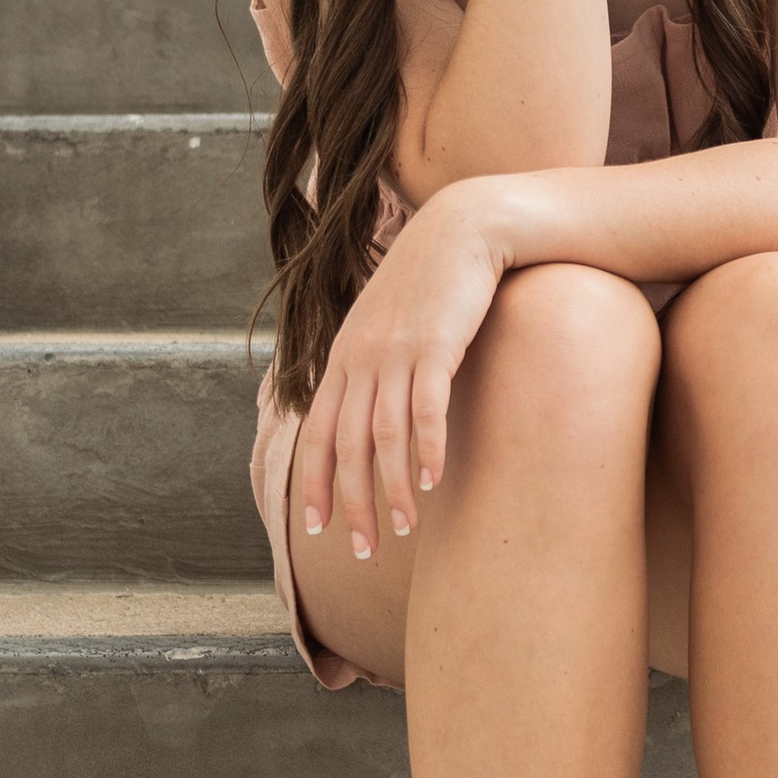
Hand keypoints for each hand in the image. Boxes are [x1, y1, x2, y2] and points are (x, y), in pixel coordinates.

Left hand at [295, 188, 510, 558]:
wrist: (463, 228)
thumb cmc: (431, 283)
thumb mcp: (387, 325)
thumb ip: (372, 368)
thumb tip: (369, 418)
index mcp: (344, 358)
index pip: (316, 433)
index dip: (314, 483)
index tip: (319, 529)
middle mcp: (361, 358)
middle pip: (344, 446)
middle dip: (351, 504)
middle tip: (363, 549)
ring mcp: (396, 351)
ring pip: (382, 437)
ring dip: (391, 488)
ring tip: (401, 528)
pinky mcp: (436, 344)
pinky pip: (425, 408)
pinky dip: (426, 449)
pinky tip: (435, 481)